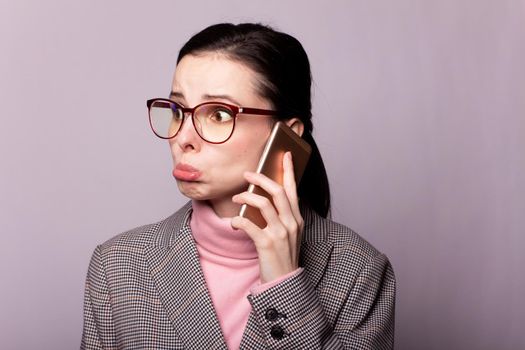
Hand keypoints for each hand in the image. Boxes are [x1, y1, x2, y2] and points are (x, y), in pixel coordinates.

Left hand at [231, 152, 303, 283]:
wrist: (284, 282)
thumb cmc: (283, 256)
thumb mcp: (288, 234)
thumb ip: (281, 216)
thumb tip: (264, 198)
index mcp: (297, 219)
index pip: (293, 189)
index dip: (289, 171)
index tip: (285, 155)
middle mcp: (291, 223)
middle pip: (278, 192)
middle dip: (261, 179)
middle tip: (247, 174)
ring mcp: (281, 233)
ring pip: (263, 204)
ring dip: (246, 197)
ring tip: (236, 198)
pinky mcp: (267, 244)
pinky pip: (249, 225)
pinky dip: (238, 221)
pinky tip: (234, 223)